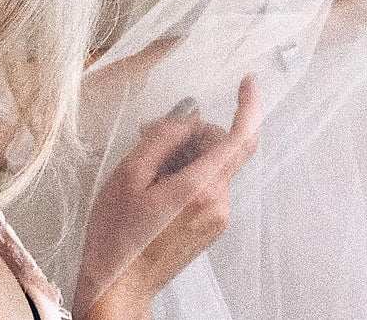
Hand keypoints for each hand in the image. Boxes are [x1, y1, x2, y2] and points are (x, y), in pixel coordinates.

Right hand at [72, 75, 260, 319]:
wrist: (120, 282)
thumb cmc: (118, 232)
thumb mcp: (130, 173)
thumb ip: (163, 138)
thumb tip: (188, 117)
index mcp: (200, 188)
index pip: (239, 140)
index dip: (248, 107)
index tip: (247, 82)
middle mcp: (218, 204)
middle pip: (220, 147)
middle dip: (190, 131)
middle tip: (148, 132)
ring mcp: (217, 217)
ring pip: (212, 163)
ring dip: (183, 152)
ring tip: (145, 164)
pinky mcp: (210, 224)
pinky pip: (206, 182)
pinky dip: (184, 170)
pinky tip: (155, 179)